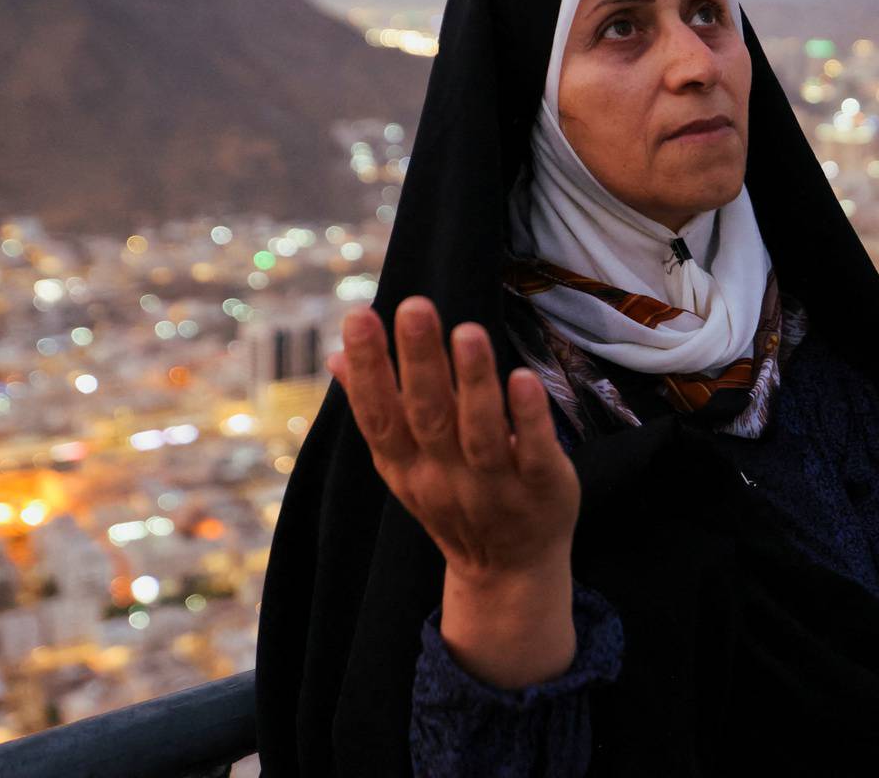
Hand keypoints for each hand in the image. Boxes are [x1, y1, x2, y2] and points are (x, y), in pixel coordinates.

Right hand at [328, 295, 580, 584]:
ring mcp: (493, 487)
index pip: (380, 415)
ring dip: (474, 382)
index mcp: (405, 467)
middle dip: (420, 361)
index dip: (368, 369)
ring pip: (480, 434)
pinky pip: (534, 453)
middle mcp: (444, 478)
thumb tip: (335, 355)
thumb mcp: (404, 464)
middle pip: (428, 417)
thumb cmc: (453, 498)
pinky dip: (528, 419)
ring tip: (468, 331)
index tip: (359, 317)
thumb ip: (378, 407)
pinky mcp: (542, 489)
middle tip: (415, 305)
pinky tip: (524, 377)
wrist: (508, 573)